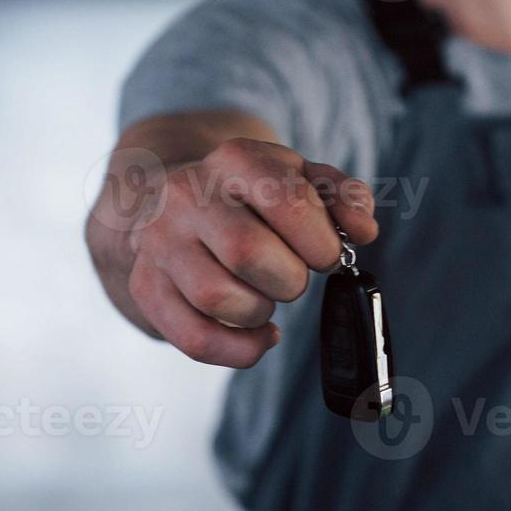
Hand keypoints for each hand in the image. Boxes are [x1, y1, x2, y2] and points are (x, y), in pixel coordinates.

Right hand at [97, 138, 377, 367]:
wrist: (175, 198)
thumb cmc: (253, 194)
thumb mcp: (302, 178)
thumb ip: (345, 197)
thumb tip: (363, 231)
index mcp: (235, 160)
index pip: (287, 204)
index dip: (320, 241)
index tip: (325, 253)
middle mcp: (187, 196)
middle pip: (249, 254)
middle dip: (290, 278)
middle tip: (293, 275)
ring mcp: (159, 243)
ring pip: (218, 299)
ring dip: (260, 310)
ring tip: (266, 295)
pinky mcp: (146, 287)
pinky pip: (194, 339)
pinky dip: (239, 350)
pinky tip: (261, 334)